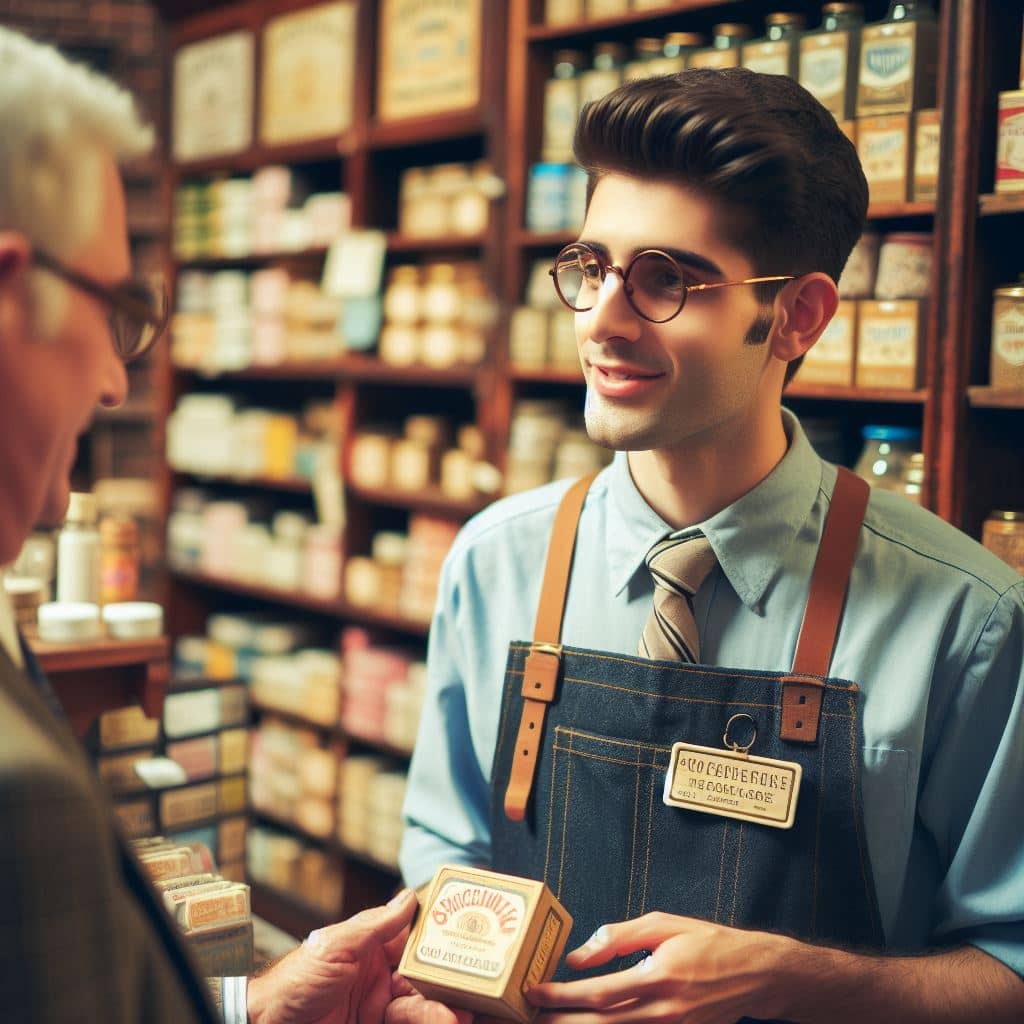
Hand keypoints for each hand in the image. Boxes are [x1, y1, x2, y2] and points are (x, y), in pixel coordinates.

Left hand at [248, 888, 467, 1023]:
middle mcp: (380, 977)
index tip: (469, 930)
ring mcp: (379, 1008)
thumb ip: (375, 925)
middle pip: (425, 975)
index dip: (441, 934)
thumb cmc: (292, 983)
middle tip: (472, 983)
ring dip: (443, 1008)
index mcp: (370, 948)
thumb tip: (409, 897)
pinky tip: (446, 1020)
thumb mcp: (335, 946)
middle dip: (449, 979)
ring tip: (459, 1013)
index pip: (414, 936)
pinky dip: (431, 1021)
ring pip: (422, 1005)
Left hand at [526, 912, 795, 1023]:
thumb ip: (619, 937)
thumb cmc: (707, 942)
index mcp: (658, 977)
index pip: (600, 993)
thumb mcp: (663, 925)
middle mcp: (663, 1011)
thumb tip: (579, 956)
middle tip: (531, 1015)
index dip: (563, 995)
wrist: (755, 975)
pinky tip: (589, 1022)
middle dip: (562, 1021)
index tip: (536, 990)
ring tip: (552, 1021)